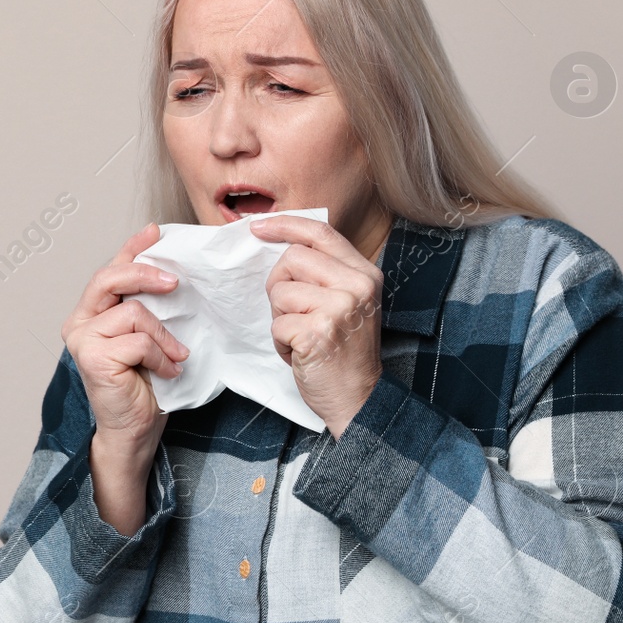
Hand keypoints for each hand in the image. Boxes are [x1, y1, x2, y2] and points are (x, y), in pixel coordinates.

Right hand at [61, 223, 190, 448]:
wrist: (133, 430)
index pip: (110, 270)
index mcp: (90, 313)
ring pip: (134, 313)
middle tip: (176, 283)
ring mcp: (83, 340)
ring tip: (176, 355)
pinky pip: (138, 342)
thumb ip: (147, 310)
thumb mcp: (147, 338)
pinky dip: (160, 356)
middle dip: (145, 273)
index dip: (132, 248)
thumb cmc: (142, 386)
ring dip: (164, 336)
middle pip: (110, 278)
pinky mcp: (93, 358)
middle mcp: (79, 322)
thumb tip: (171, 276)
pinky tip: (167, 372)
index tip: (155, 231)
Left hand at [248, 215, 383, 437]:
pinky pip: (276, 323)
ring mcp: (338, 308)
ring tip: (303, 337)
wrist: (358, 398)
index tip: (258, 226)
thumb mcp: (347, 303)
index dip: (286, 225)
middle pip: (292, 258)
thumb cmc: (344, 351)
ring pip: (280, 291)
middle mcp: (356, 286)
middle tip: (295, 313)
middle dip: (280, 285)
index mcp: (364, 273)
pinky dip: (281, 342)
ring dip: (280, 318)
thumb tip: (279, 243)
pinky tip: (301, 353)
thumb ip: (324, 273)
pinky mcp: (317, 332)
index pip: (321, 232)